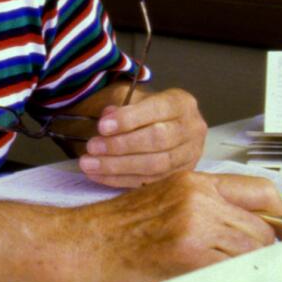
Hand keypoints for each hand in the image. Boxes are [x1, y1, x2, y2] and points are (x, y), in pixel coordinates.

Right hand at [76, 170, 281, 281]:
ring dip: (244, 267)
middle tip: (250, 267)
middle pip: (262, 227)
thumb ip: (208, 207)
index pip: (262, 191)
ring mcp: (195, 225)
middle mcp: (199, 197)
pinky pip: (232, 270)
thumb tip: (256, 230)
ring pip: (252, 251)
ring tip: (221, 274)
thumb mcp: (165, 199)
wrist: (82, 243)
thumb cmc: (118, 228)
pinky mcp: (189, 254)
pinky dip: (232, 280)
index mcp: (195, 181)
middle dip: (262, 251)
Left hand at [77, 86, 206, 186]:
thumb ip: (123, 107)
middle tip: (92, 147)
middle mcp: (192, 129)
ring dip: (117, 166)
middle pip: (157, 140)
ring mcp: (190, 156)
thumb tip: (106, 120)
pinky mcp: (180, 176)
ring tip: (89, 164)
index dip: (128, 119)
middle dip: (120, 145)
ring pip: (154, 165)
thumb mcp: (136, 100)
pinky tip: (98, 175)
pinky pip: (149, 182)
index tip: (101, 127)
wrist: (169, 127)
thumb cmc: (147, 111)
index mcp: (182, 103)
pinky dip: (120, 179)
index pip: (156, 110)